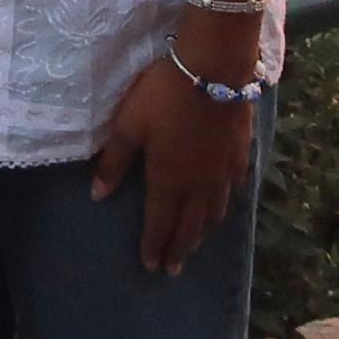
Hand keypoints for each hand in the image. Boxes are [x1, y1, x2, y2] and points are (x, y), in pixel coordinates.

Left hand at [89, 54, 257, 274]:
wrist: (215, 68)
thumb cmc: (164, 95)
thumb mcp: (129, 125)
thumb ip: (114, 162)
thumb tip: (97, 196)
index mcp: (169, 181)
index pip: (160, 223)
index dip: (154, 246)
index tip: (151, 266)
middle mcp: (199, 185)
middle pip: (189, 226)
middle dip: (179, 249)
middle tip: (173, 270)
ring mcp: (223, 171)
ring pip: (214, 213)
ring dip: (202, 233)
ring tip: (195, 244)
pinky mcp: (240, 154)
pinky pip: (234, 189)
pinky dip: (225, 204)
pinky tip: (224, 205)